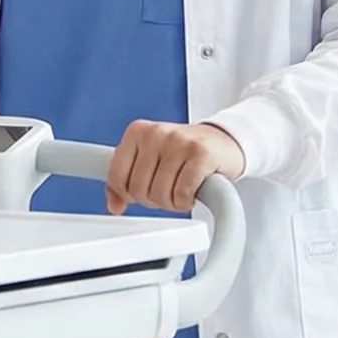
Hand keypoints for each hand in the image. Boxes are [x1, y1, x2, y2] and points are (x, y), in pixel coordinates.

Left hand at [105, 120, 246, 215]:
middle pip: (138, 190)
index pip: (116, 176)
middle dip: (153, 199)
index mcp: (137, 131)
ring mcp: (179, 142)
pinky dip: (186, 201)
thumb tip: (114, 205)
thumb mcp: (149, 159)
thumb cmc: (182, 152)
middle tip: (167, 191)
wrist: (223, 141)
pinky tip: (192, 192)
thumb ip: (126, 179)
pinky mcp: (201, 154)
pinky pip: (183, 194)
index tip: (141, 192)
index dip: (128, 194)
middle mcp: (156, 133)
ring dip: (172, 202)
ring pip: (160, 194)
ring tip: (180, 190)